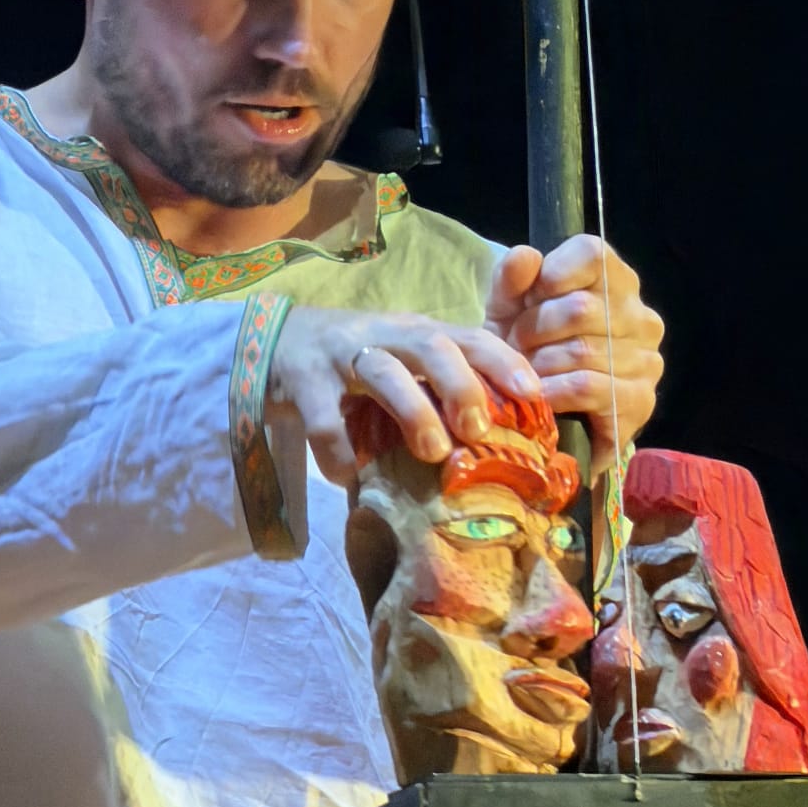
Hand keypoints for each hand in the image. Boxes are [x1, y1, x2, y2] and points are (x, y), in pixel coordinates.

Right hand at [264, 306, 541, 487]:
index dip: (503, 361)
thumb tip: (500, 436)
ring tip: (432, 452)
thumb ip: (441, 385)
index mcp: (417, 332)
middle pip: (431, 345)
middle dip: (461, 384)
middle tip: (479, 427)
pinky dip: (338, 450)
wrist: (275, 341)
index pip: (469, 336)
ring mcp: (341, 354)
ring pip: (383, 372)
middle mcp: (384, 335)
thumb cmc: (356, 360)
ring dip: (412, 410)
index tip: (532, 394)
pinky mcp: (302, 381)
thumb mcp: (403, 361)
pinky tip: (349, 474)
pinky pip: (323, 417)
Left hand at [484, 235, 664, 474]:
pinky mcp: (641, 400)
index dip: (550, 276)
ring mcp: (647, 359)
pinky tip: (540, 395)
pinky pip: (588, 387)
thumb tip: (526, 255)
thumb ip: (511, 277)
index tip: (529, 300)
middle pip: (580, 308)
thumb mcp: (510, 308)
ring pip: (581, 351)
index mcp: (615, 280)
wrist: (541, 408)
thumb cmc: (528, 347)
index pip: (592, 254)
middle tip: (515, 347)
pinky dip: (554, 391)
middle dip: (533, 330)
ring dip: (539, 365)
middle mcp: (641, 316)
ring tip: (524, 372)